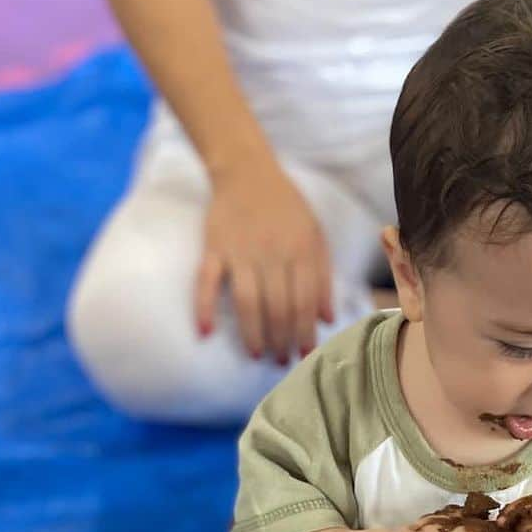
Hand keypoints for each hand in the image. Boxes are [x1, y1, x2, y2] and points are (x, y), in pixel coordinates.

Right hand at [195, 160, 333, 363]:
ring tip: (257, 353)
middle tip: (281, 360)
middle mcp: (272, 255)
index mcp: (300, 252)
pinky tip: (205, 332)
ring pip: (247, 302)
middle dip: (281, 340)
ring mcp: (240, 252)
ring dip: (252, 333)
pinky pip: (206, 281)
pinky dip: (204, 307)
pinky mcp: (214, 248)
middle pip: (278, 309)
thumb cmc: (286, 208)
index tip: (305, 354)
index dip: (305, 332)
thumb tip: (327, 318)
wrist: (247, 171)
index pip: (304, 303)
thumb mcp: (315, 236)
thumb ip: (323, 277)